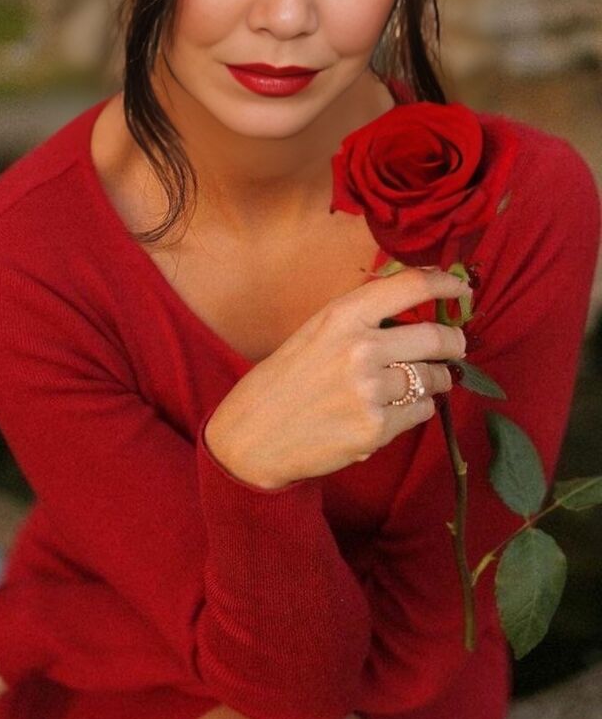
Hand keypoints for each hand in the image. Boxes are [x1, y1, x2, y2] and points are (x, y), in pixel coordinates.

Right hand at [204, 267, 470, 488]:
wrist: (255, 434)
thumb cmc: (289, 377)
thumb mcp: (319, 330)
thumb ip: (365, 316)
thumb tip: (421, 301)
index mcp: (344, 315)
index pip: (412, 286)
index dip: (447, 284)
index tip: (462, 290)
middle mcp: (361, 348)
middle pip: (437, 337)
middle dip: (454, 343)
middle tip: (455, 347)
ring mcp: (370, 391)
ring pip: (434, 378)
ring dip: (436, 379)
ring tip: (421, 382)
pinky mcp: (376, 429)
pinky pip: (420, 411)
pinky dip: (415, 409)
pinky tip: (391, 410)